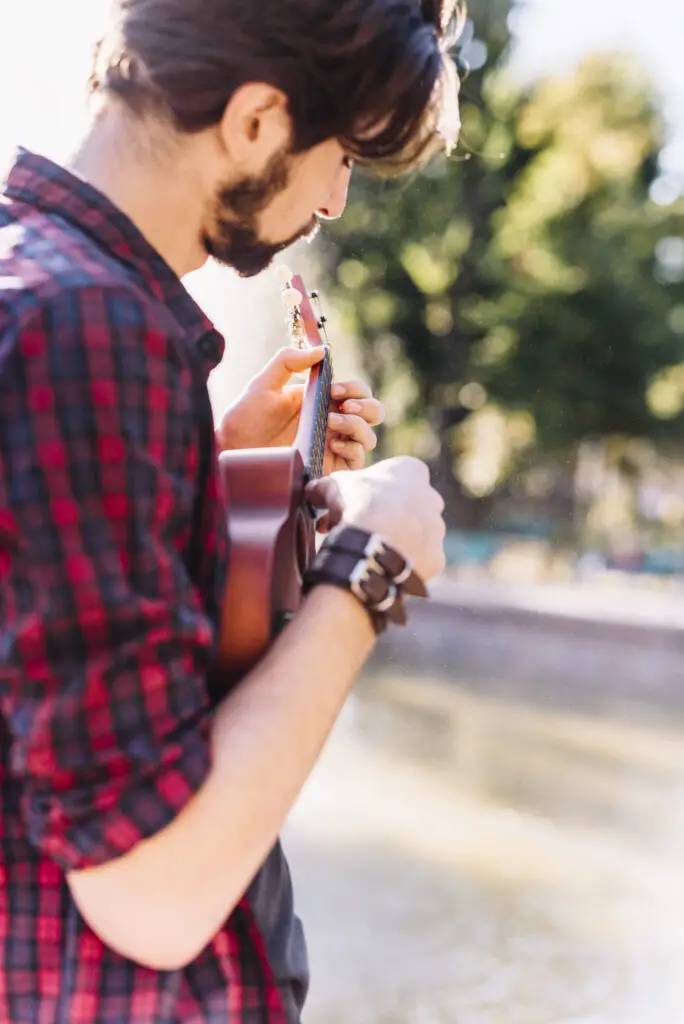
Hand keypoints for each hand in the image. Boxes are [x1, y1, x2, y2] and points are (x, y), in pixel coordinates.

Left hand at [216, 347, 383, 472]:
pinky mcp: (327, 468)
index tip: (334, 389)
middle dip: (366, 406)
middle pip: (372, 413)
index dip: (354, 388)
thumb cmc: (244, 418)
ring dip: (358, 426)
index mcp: (321, 401)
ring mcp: (331, 446)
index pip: (357, 392)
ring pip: (368, 438)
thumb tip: (321, 351)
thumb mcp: (263, 383)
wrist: (231, 450)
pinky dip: (353, 449)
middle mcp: (331, 423)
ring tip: (332, 422)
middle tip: (343, 405)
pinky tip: (332, 443)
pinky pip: (358, 461)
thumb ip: (288, 360)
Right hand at [306, 456, 446, 582]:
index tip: (351, 502)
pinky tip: (381, 566)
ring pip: (413, 534)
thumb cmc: (356, 505)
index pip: (393, 476)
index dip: (368, 489)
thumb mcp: (333, 486)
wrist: (373, 544)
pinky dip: (400, 563)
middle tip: (356, 527)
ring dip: (393, 539)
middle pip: (406, 506)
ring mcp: (437, 530)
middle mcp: (432, 499)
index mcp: (412, 471)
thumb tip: (312, 490)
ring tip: (364, 550)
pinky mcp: (436, 558)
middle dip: (383, 515)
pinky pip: (417, 560)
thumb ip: (325, 486)